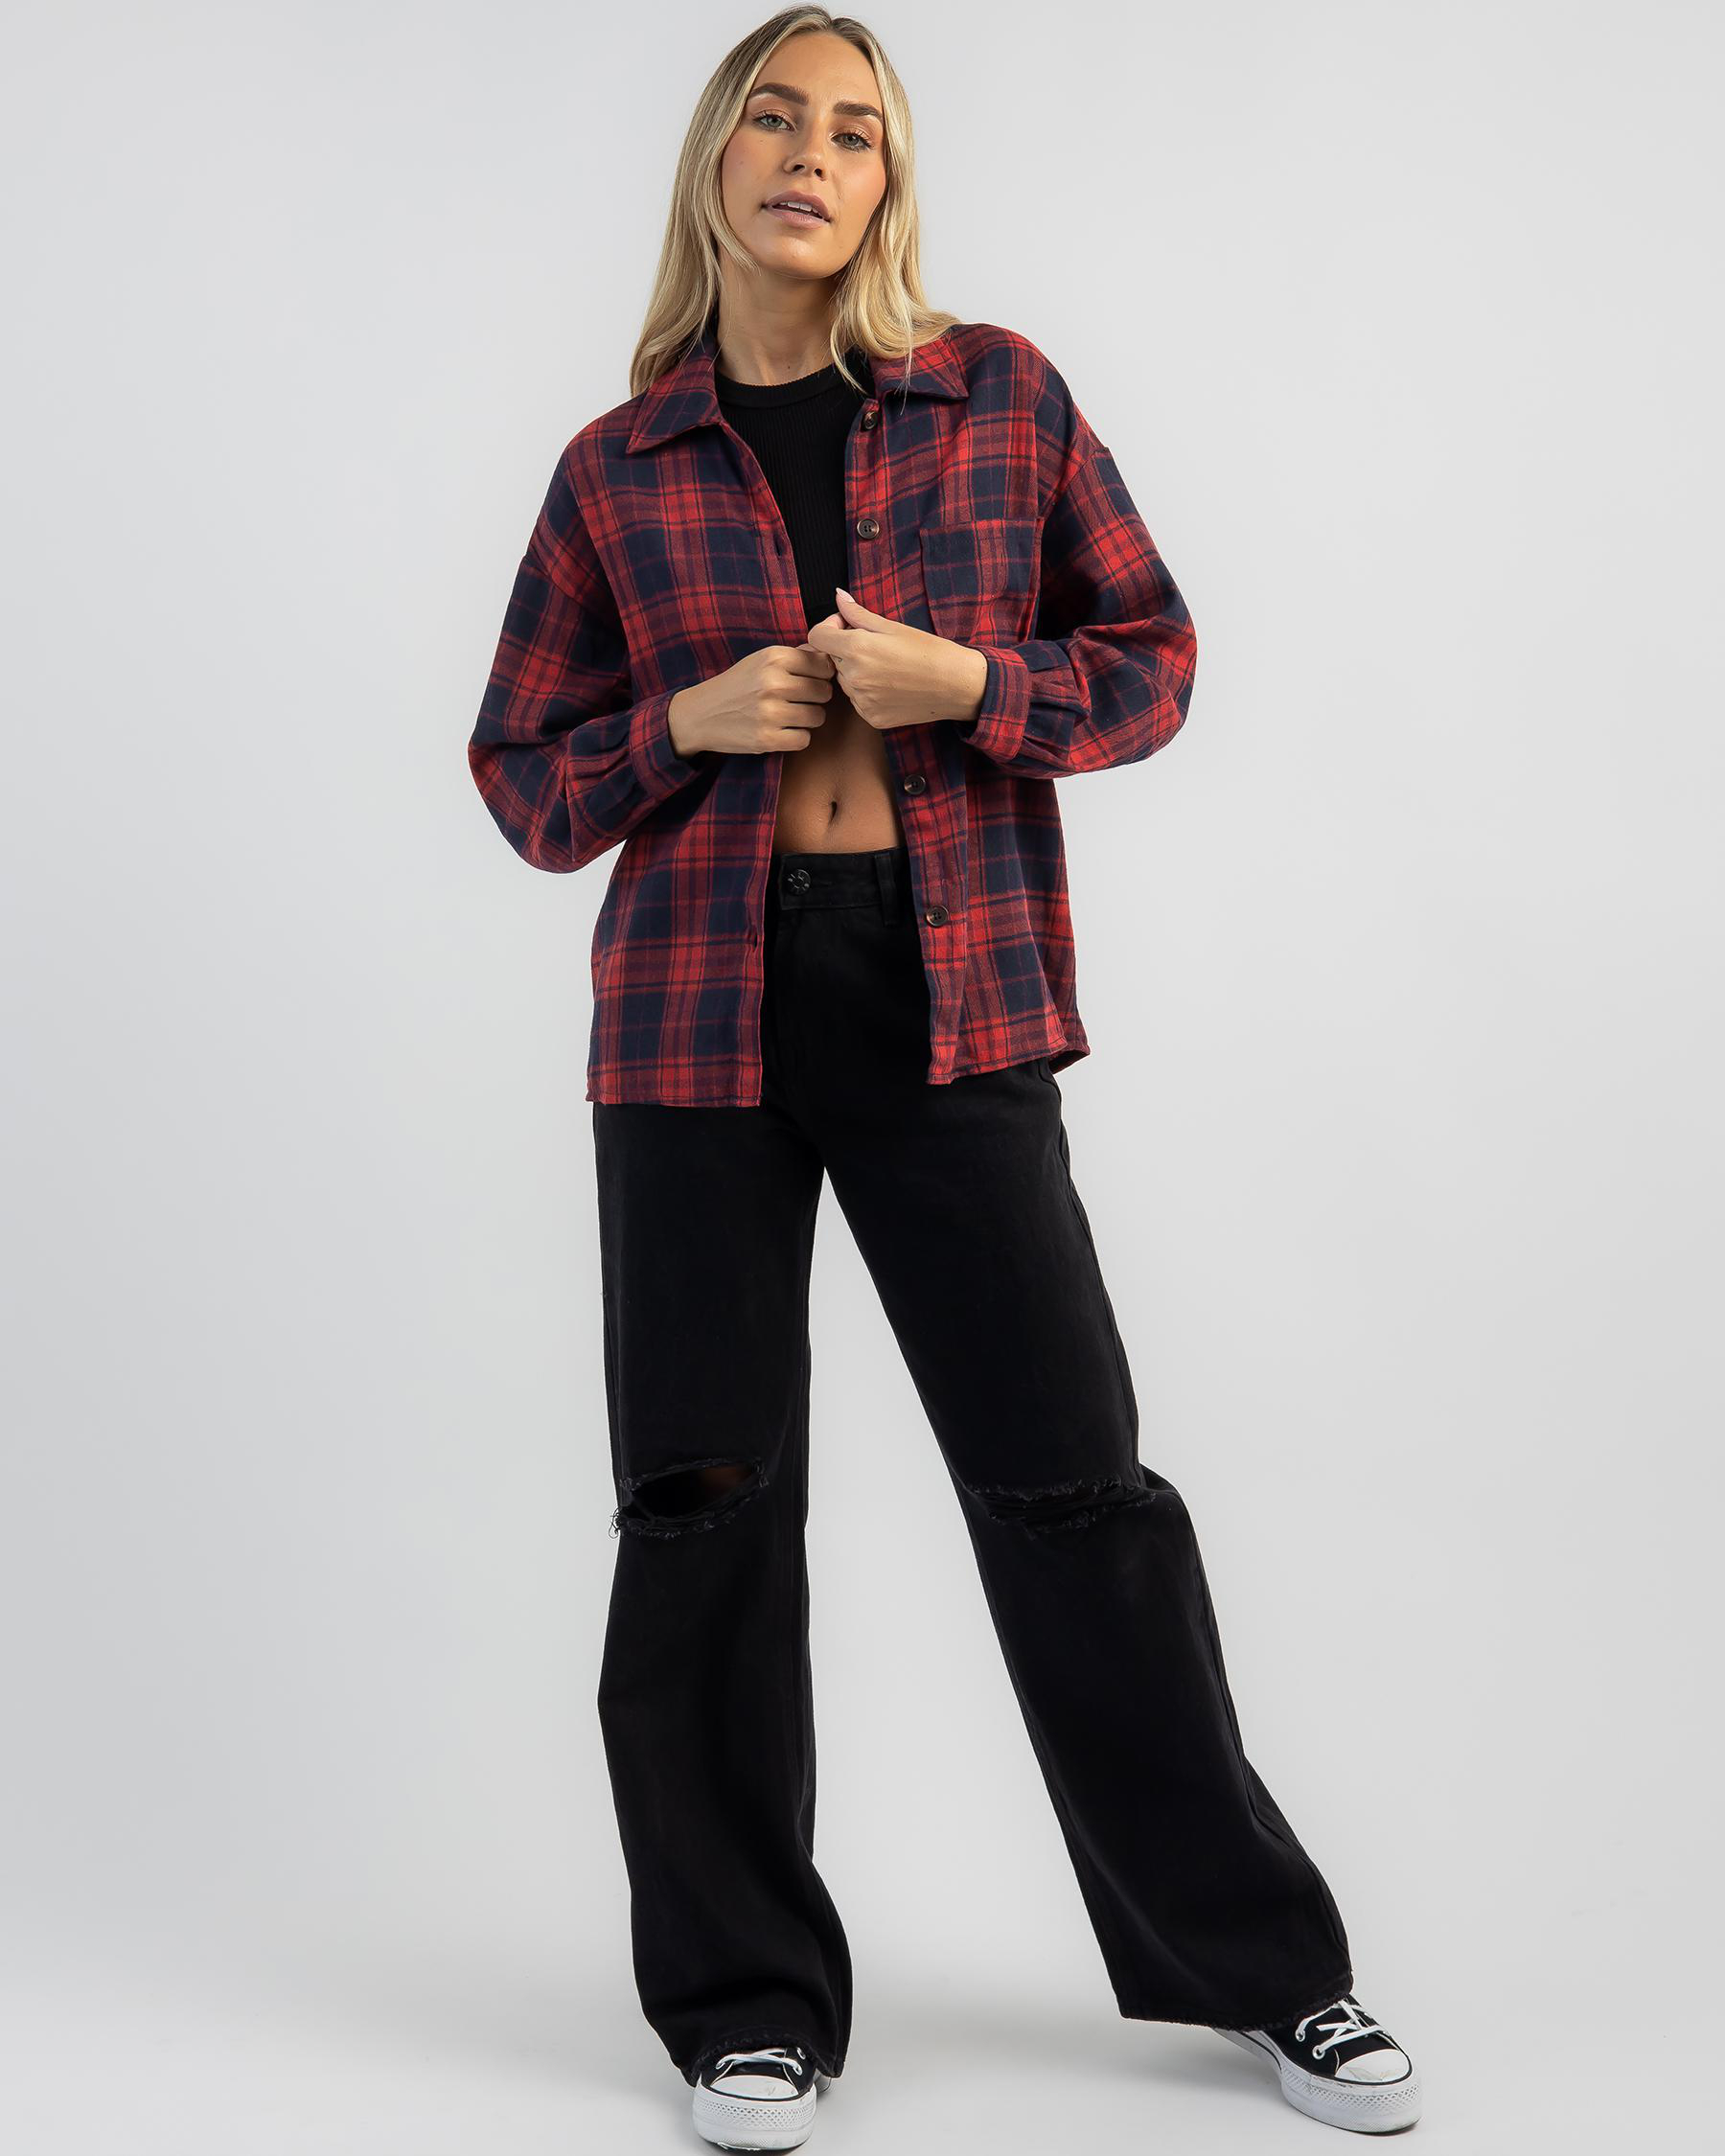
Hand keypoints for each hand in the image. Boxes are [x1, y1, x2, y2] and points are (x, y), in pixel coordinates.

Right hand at [668, 642, 836, 756]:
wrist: (700, 714)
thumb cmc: (737, 685)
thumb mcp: (761, 660)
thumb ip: (797, 654)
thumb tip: (831, 639)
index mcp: (773, 658)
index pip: (823, 665)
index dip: (822, 674)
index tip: (809, 680)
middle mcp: (773, 683)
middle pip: (824, 691)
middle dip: (816, 697)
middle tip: (798, 700)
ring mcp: (770, 713)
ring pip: (818, 716)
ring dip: (808, 718)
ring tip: (789, 715)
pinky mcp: (767, 739)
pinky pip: (804, 739)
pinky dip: (796, 737)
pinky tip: (781, 731)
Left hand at [801, 588, 987, 733]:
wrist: (956, 685)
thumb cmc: (929, 651)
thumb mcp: (892, 626)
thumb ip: (858, 614)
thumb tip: (838, 595)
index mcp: (856, 649)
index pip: (816, 637)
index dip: (828, 627)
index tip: (845, 625)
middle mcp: (854, 678)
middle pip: (832, 659)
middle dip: (846, 649)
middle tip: (877, 647)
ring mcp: (861, 701)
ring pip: (845, 681)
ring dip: (857, 672)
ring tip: (888, 668)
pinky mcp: (871, 718)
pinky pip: (858, 701)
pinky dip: (868, 692)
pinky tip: (891, 686)